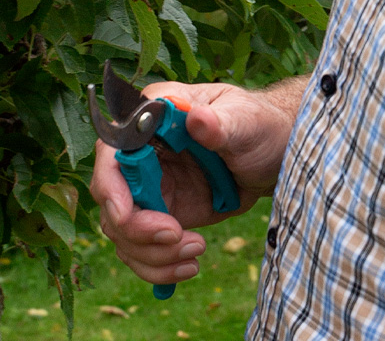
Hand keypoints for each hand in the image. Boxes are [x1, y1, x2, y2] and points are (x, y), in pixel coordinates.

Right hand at [89, 77, 302, 287]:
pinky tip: (189, 266)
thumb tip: (197, 119)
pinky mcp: (162, 216)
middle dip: (137, 229)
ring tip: (195, 251)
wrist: (274, 156)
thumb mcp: (245, 121)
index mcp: (152, 119)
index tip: (126, 215)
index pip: (112, 152)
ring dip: (153, 253)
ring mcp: (150, 188)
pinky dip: (160, 266)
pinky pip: (143, 249)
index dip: (110, 185)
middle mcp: (141, 155)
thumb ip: (221, 123)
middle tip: (177, 236)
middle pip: (112, 201)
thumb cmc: (257, 125)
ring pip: (124, 233)